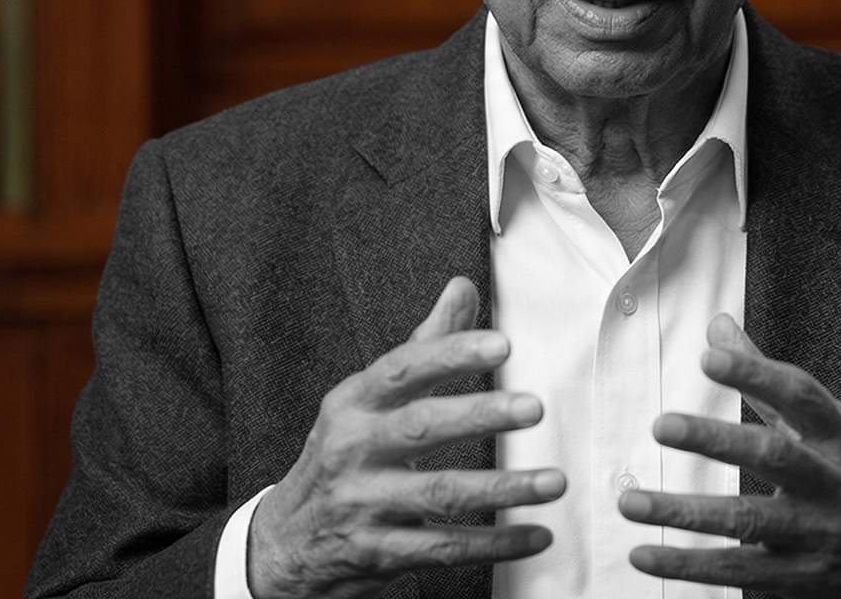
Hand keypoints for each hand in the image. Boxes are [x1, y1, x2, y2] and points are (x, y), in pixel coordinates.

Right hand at [246, 276, 565, 597]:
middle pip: (420, 428)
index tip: (501, 345)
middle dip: (480, 416)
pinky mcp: (377, 552)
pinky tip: (535, 535)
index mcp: (353, 404)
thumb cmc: (342, 456)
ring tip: (553, 481)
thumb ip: (422, 345)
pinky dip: (494, 544)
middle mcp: (353, 450)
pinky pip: (444, 549)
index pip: (402, 369)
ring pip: (440, 494)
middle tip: (533, 407)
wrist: (286, 543)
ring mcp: (363, 503)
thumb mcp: (365, 400)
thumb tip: (463, 287)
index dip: (451, 355)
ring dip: (502, 489)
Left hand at [620, 314, 840, 598]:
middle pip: (774, 456)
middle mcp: (833, 482)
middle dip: (717, 440)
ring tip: (631, 501)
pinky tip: (644, 555)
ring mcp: (817, 534)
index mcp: (840, 436)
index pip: (800, 396)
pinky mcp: (797, 578)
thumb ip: (767, 378)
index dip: (756, 374)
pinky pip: (736, 571)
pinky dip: (688, 565)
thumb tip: (717, 326)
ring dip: (684, 511)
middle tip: (662, 425)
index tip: (709, 356)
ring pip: (747, 520)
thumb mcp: (828, 426)